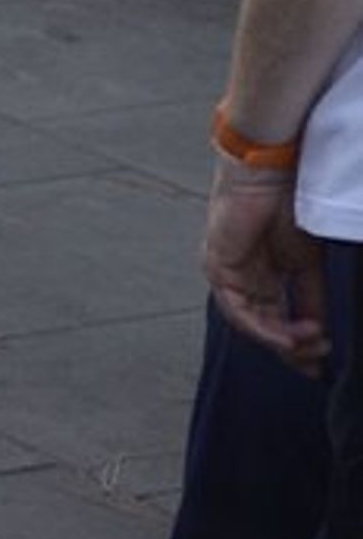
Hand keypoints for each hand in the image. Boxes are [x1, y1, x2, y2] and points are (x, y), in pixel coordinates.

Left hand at [205, 165, 328, 371]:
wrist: (274, 172)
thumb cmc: (291, 206)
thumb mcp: (308, 263)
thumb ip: (312, 298)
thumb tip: (321, 332)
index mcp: (264, 277)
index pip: (277, 321)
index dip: (298, 345)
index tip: (320, 365)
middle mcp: (244, 280)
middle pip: (264, 328)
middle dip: (292, 350)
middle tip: (317, 362)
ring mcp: (228, 276)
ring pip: (251, 324)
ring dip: (282, 341)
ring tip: (310, 345)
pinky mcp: (218, 269)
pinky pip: (237, 311)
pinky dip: (264, 328)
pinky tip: (288, 336)